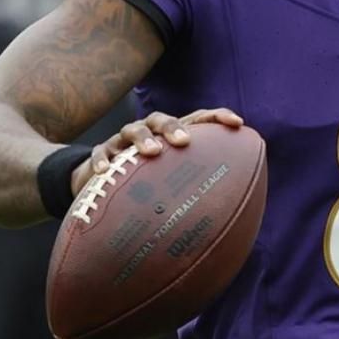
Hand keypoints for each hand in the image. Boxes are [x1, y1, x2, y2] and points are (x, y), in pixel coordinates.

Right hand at [78, 108, 243, 194]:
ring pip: (133, 130)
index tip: (238, 123)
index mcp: (172, 135)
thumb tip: (233, 221)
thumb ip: (197, 190)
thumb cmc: (149, 183)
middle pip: (162, 120)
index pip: (198, 119)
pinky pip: (101, 153)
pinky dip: (102, 160)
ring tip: (153, 152)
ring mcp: (124, 142)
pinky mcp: (102, 153)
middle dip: (174, 127)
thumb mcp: (173, 182)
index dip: (217, 117)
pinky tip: (104, 172)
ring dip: (144, 138)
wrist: (103, 182)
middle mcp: (150, 132)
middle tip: (184, 141)